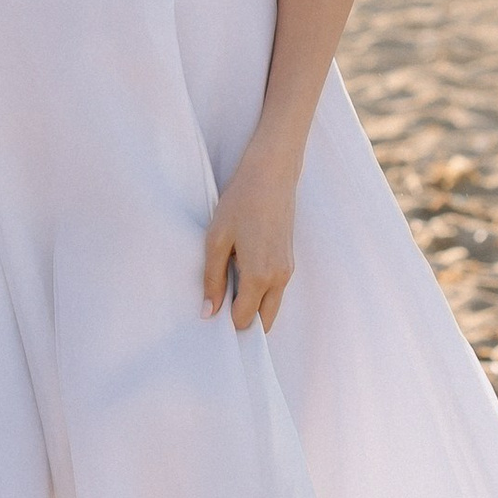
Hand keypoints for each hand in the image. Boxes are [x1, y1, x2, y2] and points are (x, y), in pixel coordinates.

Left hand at [204, 153, 297, 331]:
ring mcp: (288, 270)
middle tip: (219, 307)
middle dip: (243, 321)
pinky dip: (261, 293)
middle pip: (263, 322)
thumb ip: (212, 279)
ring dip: (253, 307)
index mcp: (259, 276)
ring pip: (272, 307)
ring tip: (228, 287)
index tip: (210, 312)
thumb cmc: (241, 202)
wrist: (271, 174)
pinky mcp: (289, 261)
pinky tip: (240, 272)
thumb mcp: (217, 239)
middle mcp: (279, 279)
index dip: (225, 322)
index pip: (244, 320)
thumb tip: (208, 313)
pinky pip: (276, 291)